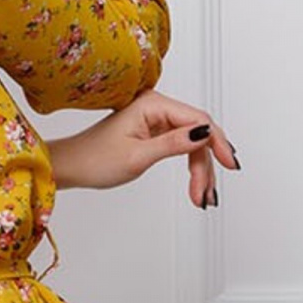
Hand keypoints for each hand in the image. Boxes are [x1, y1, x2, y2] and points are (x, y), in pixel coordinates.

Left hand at [47, 90, 240, 206]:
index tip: (230, 164)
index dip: (217, 142)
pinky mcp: (154, 132)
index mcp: (153, 104)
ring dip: (199, 170)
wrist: (72, 166)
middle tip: (205, 195)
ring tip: (200, 198)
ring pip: (192, 143)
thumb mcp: (137, 156)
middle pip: (198, 133)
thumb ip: (173, 144)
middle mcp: (157, 107)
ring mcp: (156, 119)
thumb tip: (204, 133)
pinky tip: (196, 185)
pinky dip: (189, 166)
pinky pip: (181, 146)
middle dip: (205, 166)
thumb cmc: (94, 160)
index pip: (198, 119)